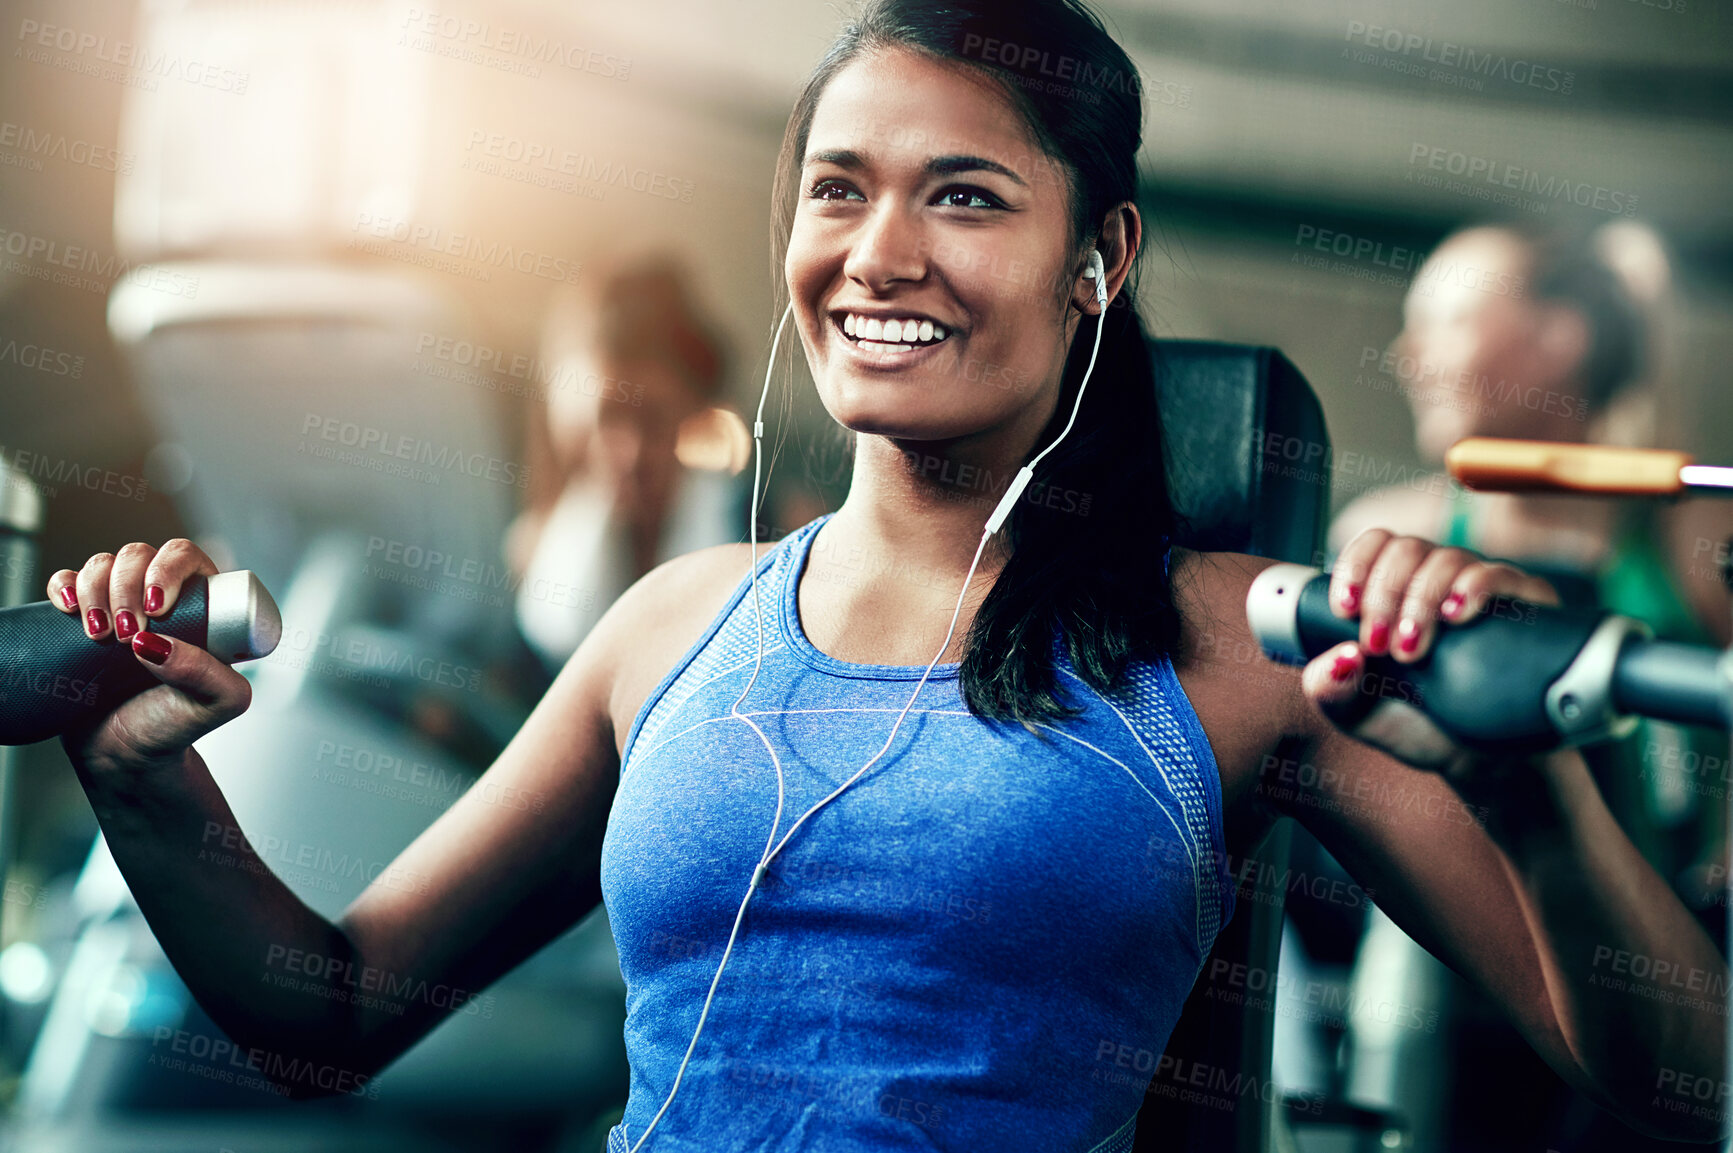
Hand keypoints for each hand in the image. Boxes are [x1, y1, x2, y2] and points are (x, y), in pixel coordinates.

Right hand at [47, 540, 251, 772]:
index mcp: (204, 606)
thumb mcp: (214, 704)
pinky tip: (68, 607)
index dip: (169, 570)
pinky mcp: (84, 616)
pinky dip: (64, 586)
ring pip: (104, 564)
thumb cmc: (174, 726)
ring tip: (100, 638)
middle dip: (127, 586)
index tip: (157, 608)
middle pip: (141, 555)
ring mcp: (121, 604)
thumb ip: (206, 674)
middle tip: (125, 635)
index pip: (188, 558)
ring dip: (96, 591)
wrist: (123, 755)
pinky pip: (68, 581)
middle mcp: (164, 599)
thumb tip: (157, 642)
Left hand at [1300, 528, 1560, 778]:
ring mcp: (1481, 589)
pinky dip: (1475, 586)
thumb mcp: (1358, 715)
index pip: (1375, 546)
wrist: (1479, 763)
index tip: (1345, 608)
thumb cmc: (1416, 728)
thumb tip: (1340, 658)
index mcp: (1393, 594)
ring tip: (1413, 649)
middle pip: (1406, 550)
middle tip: (1380, 646)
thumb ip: (1329, 689)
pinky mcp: (1525, 605)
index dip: (1355, 566)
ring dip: (1421, 599)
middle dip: (1384, 595)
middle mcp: (1436, 582)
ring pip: (1447, 559)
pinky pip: (1501, 574)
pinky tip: (1458, 613)